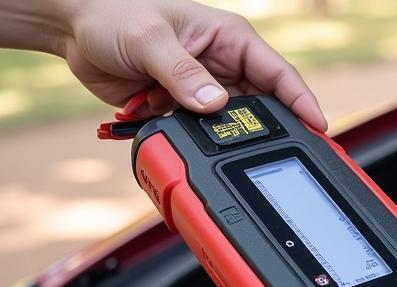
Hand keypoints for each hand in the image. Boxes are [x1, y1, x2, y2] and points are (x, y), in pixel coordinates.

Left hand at [60, 0, 326, 127]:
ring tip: (227, 153)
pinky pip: (207, 137)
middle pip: (265, 109)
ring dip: (228, 141)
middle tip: (279, 157)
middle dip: (268, 132)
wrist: (73, 29)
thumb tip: (215, 105)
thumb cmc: (111, 13)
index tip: (318, 130)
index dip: (302, 103)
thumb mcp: (150, 39)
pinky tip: (197, 149)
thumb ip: (183, 74)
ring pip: (236, 128)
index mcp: (230, 39)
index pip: (279, 75)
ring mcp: (208, 91)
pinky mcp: (188, 111)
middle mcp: (225, 66)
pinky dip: (203, 146)